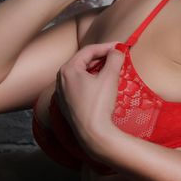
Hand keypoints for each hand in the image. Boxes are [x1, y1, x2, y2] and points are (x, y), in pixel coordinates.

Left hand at [55, 42, 124, 157]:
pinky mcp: (66, 104)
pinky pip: (78, 86)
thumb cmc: (99, 104)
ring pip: (79, 74)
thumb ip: (114, 59)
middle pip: (82, 61)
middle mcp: (60, 79)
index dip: (106, 47)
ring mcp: (61, 93)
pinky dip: (89, 81)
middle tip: (116, 56)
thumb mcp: (110, 77)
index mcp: (68, 69)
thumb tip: (118, 50)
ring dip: (95, 69)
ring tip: (110, 69)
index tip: (120, 47)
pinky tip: (100, 85)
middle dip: (100, 57)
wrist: (93, 133)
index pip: (88, 51)